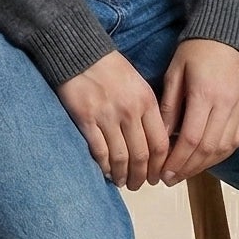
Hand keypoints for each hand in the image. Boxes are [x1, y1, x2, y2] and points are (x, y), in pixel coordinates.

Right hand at [55, 48, 171, 188]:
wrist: (79, 53)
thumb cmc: (109, 68)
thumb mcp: (138, 84)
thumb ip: (147, 110)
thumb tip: (154, 141)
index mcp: (146, 101)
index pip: (160, 143)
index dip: (160, 165)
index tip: (157, 175)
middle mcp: (130, 111)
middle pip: (142, 155)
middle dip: (142, 176)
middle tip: (140, 185)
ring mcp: (107, 116)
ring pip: (121, 157)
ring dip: (123, 175)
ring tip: (123, 183)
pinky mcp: (86, 119)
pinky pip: (99, 151)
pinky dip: (104, 166)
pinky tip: (106, 172)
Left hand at [156, 37, 238, 184]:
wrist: (230, 31)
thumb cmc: (196, 50)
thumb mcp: (175, 73)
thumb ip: (169, 106)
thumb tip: (161, 137)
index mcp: (205, 94)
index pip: (192, 139)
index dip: (177, 160)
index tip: (163, 172)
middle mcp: (227, 104)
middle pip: (208, 148)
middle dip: (188, 168)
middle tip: (170, 179)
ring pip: (224, 148)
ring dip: (204, 165)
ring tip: (185, 173)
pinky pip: (236, 140)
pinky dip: (220, 154)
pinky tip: (206, 160)